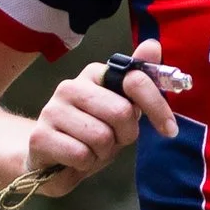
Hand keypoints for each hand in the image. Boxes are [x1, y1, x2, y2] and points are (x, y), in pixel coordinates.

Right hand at [22, 35, 180, 194]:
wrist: (47, 158)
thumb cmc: (89, 132)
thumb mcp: (120, 109)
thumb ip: (138, 81)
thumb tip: (153, 45)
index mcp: (93, 75)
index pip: (134, 81)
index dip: (157, 107)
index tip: (170, 129)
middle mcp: (70, 87)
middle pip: (121, 112)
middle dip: (125, 135)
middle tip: (112, 140)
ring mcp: (52, 110)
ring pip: (101, 137)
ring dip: (103, 153)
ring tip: (91, 150)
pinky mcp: (40, 137)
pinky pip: (81, 155)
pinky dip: (86, 164)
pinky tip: (75, 160)